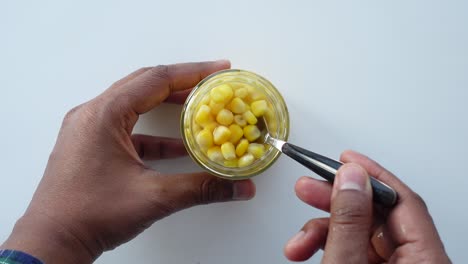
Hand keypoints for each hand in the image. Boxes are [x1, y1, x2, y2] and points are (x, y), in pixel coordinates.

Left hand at [0, 61, 255, 263]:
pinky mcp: (91, 146)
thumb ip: (200, 188)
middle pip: (144, 84)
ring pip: (135, 104)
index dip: (192, 72)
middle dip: (182, 83)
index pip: (156, 80)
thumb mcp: (153, 197)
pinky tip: (177, 146)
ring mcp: (89, 129)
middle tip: (212, 82)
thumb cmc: (91, 214)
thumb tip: (241, 187)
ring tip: (199, 106)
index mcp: (104, 114)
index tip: (219, 69)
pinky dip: (154, 133)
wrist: (52, 242)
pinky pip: (128, 128)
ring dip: (167, 104)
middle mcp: (93, 114)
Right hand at [284, 150, 450, 262]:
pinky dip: (331, 246)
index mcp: (424, 260)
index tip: (343, 159)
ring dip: (325, 231)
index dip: (371, 174)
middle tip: (307, 188)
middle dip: (336, 201)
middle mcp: (416, 262)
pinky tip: (308, 249)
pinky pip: (356, 250)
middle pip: (378, 215)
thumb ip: (349, 222)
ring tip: (299, 240)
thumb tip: (350, 177)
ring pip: (361, 234)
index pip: (402, 200)